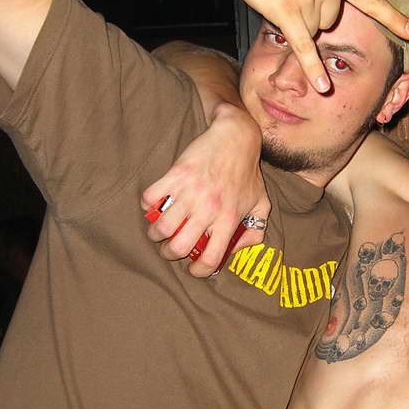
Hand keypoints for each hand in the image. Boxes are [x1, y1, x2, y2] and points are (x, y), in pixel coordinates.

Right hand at [141, 105, 270, 277]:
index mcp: (229, 219)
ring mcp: (190, 192)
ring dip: (156, 233)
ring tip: (160, 229)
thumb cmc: (247, 172)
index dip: (198, 271)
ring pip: (161, 227)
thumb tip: (237, 251)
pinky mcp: (176, 175)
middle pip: (178, 247)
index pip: (209, 259)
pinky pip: (150, 199)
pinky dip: (148, 206)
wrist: (236, 137)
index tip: (192, 267)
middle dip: (169, 253)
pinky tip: (155, 205)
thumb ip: (255, 231)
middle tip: (170, 246)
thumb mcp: (261, 204)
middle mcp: (209, 209)